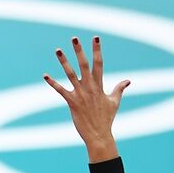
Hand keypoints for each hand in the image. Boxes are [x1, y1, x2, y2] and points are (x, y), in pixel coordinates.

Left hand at [43, 37, 130, 162]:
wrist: (98, 135)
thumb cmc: (106, 119)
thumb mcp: (114, 102)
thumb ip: (119, 89)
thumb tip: (128, 81)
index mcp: (100, 85)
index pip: (99, 63)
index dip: (97, 50)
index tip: (95, 38)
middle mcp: (90, 87)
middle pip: (84, 65)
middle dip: (79, 51)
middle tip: (74, 38)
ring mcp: (80, 94)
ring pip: (70, 74)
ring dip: (64, 61)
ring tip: (58, 50)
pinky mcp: (72, 102)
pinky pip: (60, 90)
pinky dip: (52, 83)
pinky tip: (45, 75)